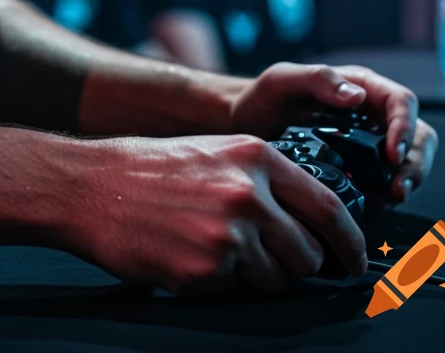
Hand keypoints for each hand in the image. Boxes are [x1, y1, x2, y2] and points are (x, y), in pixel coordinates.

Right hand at [65, 131, 366, 294]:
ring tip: (212, 247)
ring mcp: (229, 232)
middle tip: (266, 259)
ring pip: (276, 279)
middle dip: (294, 264)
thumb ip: (265, 180)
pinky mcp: (207, 269)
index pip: (328, 208)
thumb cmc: (151, 169)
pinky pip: (235, 291)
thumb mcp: (216, 152)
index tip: (352, 261)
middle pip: (308, 253)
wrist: (92, 185)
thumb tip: (312, 223)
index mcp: (257, 156)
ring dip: (254, 275)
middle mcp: (249, 192)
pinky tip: (188, 255)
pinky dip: (218, 282)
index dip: (348, 243)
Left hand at [228, 61, 438, 202]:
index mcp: (359, 86)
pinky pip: (386, 181)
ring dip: (408, 179)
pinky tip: (373, 203)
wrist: (242, 127)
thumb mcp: (282, 80)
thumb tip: (356, 95)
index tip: (394, 153)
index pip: (401, 102)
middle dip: (416, 161)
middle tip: (399, 186)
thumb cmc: (261, 98)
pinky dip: (387, 194)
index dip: (405, 127)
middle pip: (417, 134)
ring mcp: (367, 143)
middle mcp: (370, 113)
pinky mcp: (360, 169)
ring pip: (409, 160)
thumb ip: (317, 79)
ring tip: (392, 197)